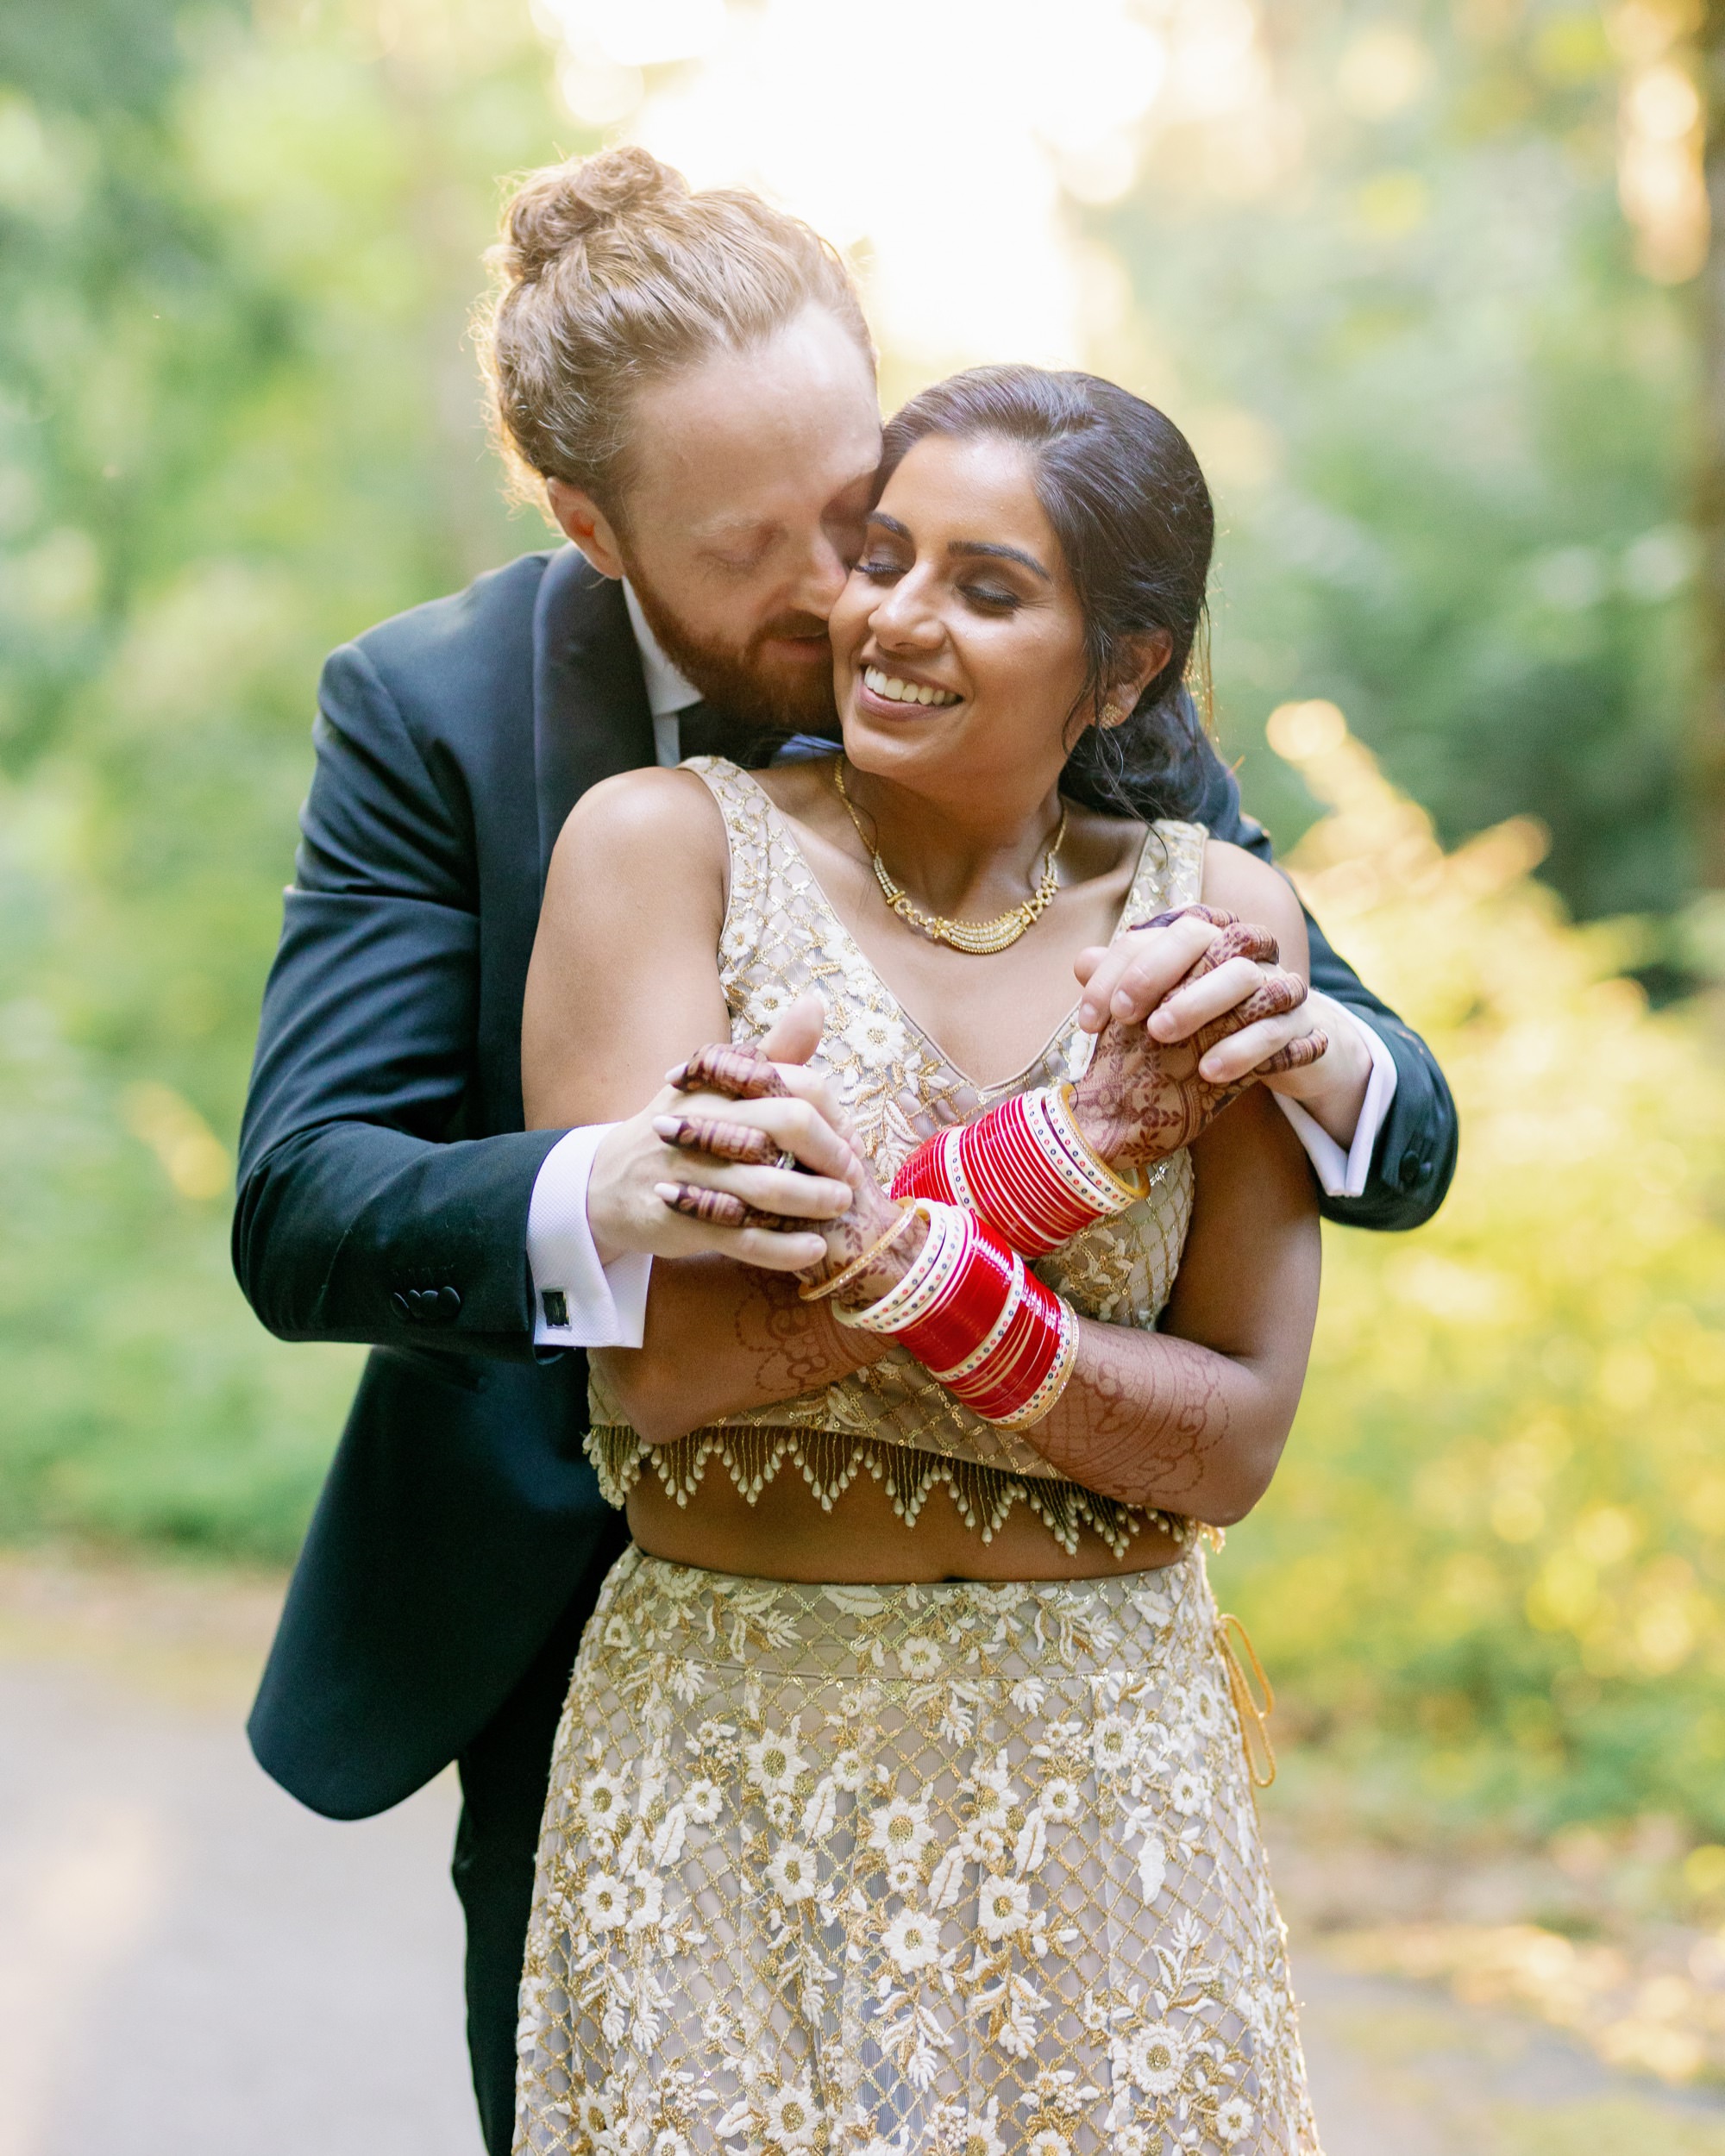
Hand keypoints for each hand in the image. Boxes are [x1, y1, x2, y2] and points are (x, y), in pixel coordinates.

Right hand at [586, 997, 856, 1272]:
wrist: (606, 1181)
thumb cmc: (681, 1128)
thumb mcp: (718, 1084)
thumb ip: (773, 1053)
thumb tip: (815, 1003)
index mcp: (719, 1085)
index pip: (794, 1084)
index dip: (833, 1113)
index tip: (847, 1139)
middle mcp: (704, 1122)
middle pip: (786, 1125)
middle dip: (831, 1152)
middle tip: (851, 1177)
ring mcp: (691, 1174)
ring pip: (767, 1186)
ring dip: (815, 1200)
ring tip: (839, 1207)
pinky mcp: (681, 1221)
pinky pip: (743, 1237)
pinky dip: (784, 1248)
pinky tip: (812, 1249)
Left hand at [1071, 914, 1325, 1168]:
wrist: (1286, 1048)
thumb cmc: (1212, 1020)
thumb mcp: (1166, 1003)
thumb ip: (1127, 981)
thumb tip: (1082, 963)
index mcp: (1204, 937)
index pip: (1155, 935)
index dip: (1116, 971)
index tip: (1090, 1021)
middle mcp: (1242, 949)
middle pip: (1199, 938)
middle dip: (1155, 973)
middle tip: (1124, 1016)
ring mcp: (1276, 983)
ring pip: (1242, 976)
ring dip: (1197, 1003)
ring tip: (1161, 1036)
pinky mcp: (1301, 1024)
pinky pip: (1274, 1028)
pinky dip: (1240, 1048)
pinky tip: (1208, 1072)